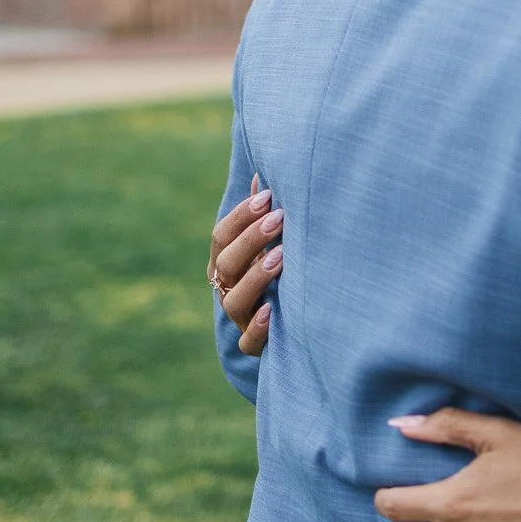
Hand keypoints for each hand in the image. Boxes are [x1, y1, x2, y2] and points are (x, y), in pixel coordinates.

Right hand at [207, 177, 281, 355]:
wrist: (299, 322)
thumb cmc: (283, 269)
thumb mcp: (273, 241)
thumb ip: (264, 213)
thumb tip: (264, 175)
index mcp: (226, 262)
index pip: (221, 236)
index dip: (241, 216)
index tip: (268, 197)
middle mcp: (228, 289)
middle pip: (226, 264)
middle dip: (251, 239)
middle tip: (280, 218)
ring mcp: (240, 319)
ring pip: (234, 302)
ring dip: (256, 278)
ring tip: (281, 257)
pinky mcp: (255, 346)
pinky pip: (248, 343)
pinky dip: (258, 329)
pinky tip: (273, 310)